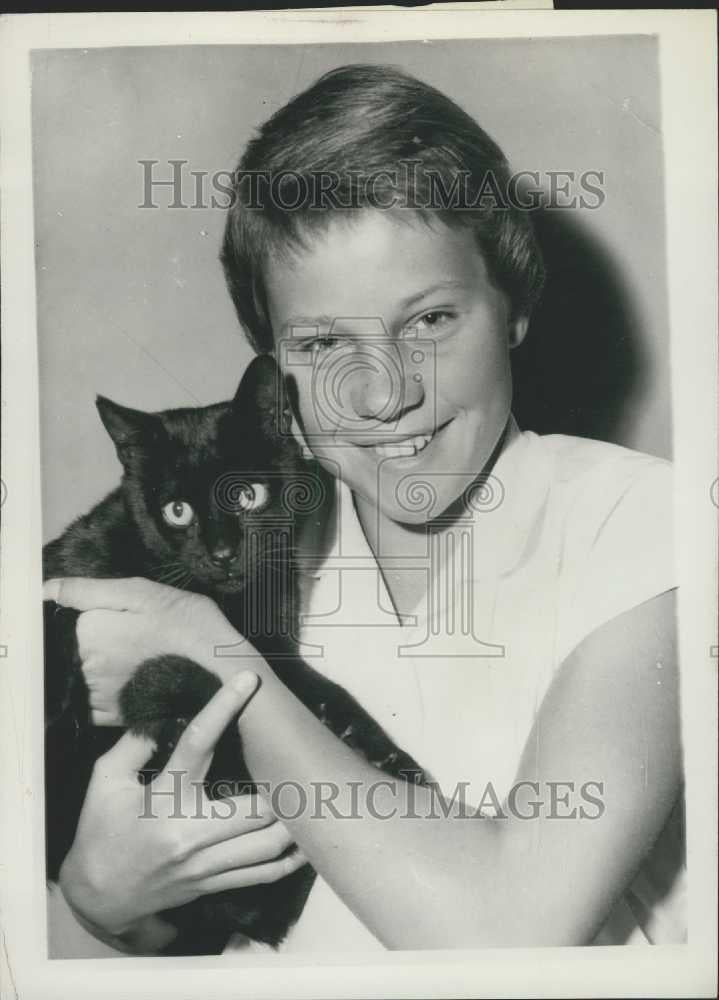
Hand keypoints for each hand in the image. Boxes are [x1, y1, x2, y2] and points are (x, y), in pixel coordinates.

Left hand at [43, 576, 240, 724]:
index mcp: (91, 629)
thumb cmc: (191, 627)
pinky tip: (133, 678)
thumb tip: (46, 589)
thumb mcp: (144, 592)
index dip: (97, 612)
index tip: (124, 615)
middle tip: (139, 634)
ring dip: (103, 663)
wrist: (222, 675)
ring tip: (140, 657)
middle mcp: (87, 665)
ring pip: (84, 670)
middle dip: (101, 638)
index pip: (71, 616)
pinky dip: (106, 688)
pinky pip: (92, 698)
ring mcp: (99, 693)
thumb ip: (89, 590)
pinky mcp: (112, 714)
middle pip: (77, 645)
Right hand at [59, 671, 305, 948]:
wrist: (99, 896)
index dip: (223, 708)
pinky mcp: (214, 884)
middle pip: (254, 808)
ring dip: (294, 821)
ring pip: (267, 845)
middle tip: (299, 754)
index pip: (198, 744)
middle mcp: (190, 833)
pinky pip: (262, 874)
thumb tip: (164, 716)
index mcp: (164, 799)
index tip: (246, 681)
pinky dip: (289, 859)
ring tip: (311, 794)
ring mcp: (205, 864)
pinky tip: (306, 842)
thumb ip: (133, 746)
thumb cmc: (101, 831)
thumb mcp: (105, 783)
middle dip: (281, 784)